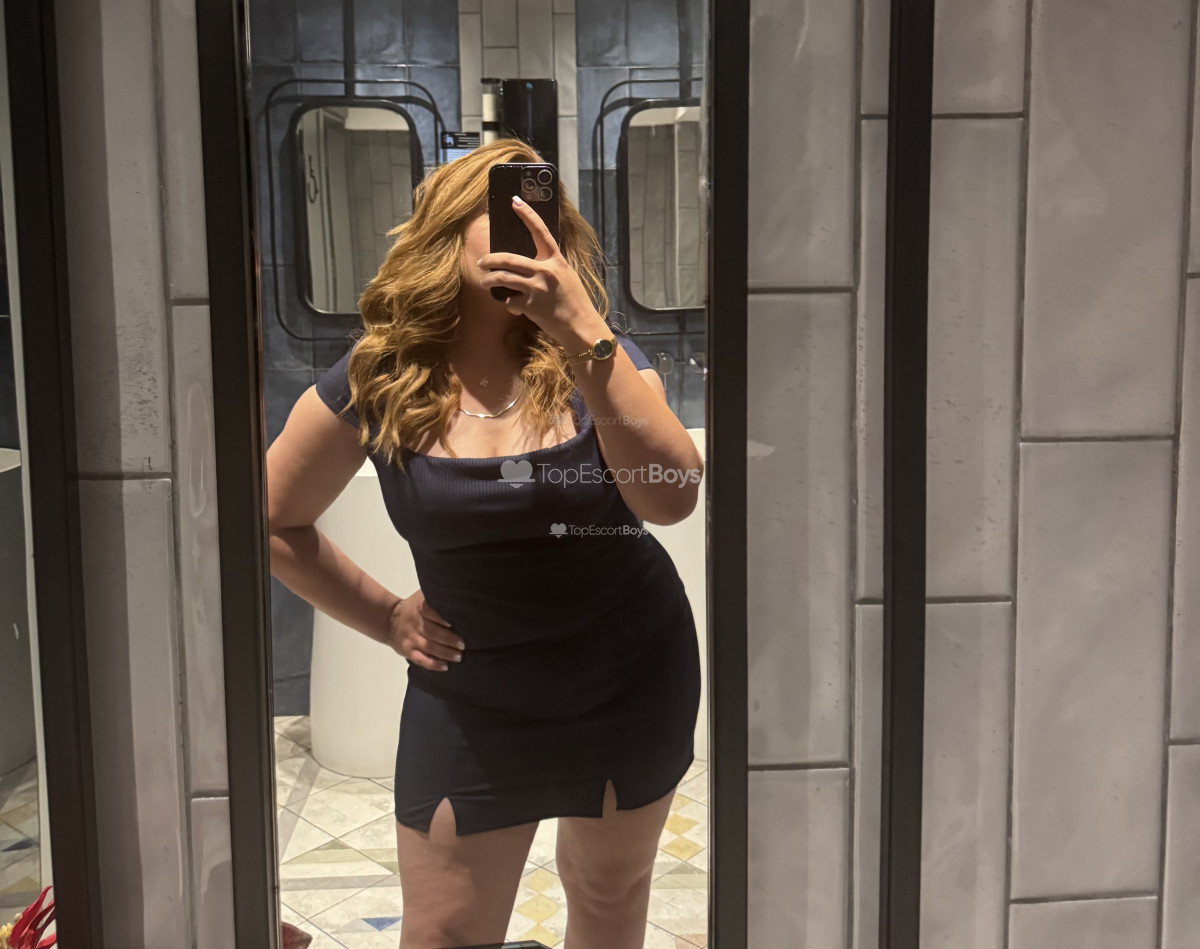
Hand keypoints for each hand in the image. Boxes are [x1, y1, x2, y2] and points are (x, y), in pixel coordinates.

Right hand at [386, 589, 463, 671]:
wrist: (390, 620)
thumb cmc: (414, 608)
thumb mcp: (422, 596)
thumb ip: (437, 596)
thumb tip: (460, 595)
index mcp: (419, 608)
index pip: (430, 612)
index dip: (441, 618)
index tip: (453, 623)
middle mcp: (414, 623)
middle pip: (432, 632)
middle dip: (449, 639)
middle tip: (463, 644)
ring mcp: (411, 638)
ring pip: (428, 647)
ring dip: (445, 653)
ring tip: (459, 656)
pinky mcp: (408, 651)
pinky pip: (421, 659)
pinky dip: (433, 664)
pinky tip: (445, 667)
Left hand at [477, 195, 606, 348]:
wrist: (581, 327)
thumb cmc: (575, 302)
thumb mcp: (566, 277)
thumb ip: (549, 267)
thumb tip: (527, 264)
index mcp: (557, 261)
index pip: (540, 231)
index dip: (527, 215)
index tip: (514, 201)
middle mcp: (545, 271)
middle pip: (509, 258)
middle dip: (490, 259)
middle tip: (482, 261)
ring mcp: (537, 289)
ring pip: (503, 278)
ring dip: (489, 280)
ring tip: (484, 281)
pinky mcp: (530, 306)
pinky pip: (510, 302)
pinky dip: (509, 306)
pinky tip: (514, 309)